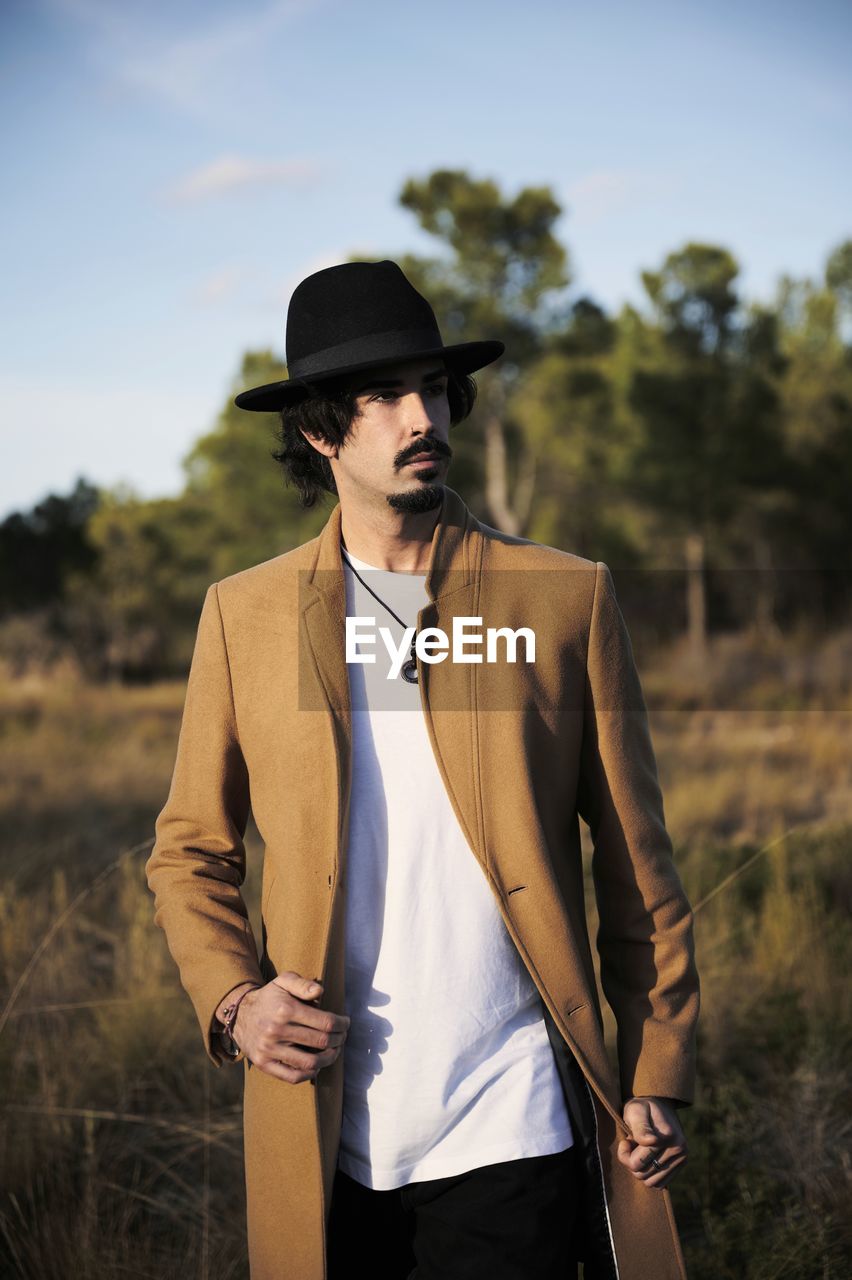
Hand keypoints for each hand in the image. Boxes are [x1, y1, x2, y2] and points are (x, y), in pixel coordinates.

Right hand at [230, 972, 349, 1083]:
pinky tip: (317, 1066)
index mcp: (286, 1009)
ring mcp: (269, 1049)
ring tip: (334, 1051)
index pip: (326, 1022)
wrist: (239, 1014)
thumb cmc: (269, 997)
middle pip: (321, 1042)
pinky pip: (292, 1076)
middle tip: (342, 1037)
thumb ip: (303, 984)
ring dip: (329, 1058)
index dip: (342, 1024)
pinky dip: (310, 1074)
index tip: (346, 1023)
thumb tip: (321, 991)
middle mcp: (277, 1030)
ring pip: (310, 1062)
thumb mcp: (284, 981)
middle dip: (339, 1040)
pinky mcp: (264, 1064)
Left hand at [617, 1096, 687, 1190]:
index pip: (636, 1163)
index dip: (624, 1152)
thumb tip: (651, 1141)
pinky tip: (648, 1158)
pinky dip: (650, 1174)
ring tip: (640, 1151)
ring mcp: (682, 1158)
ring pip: (650, 1182)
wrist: (660, 1104)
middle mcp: (678, 1149)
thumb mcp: (635, 1110)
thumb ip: (640, 1127)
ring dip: (641, 1169)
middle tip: (632, 1144)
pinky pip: (660, 1184)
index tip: (626, 1139)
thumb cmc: (642, 1107)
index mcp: (667, 1135)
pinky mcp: (681, 1164)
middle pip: (642, 1174)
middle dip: (632, 1161)